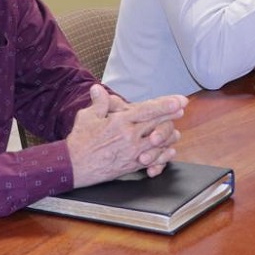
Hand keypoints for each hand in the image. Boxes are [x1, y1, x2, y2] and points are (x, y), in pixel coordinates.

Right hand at [66, 85, 187, 185]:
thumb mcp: (87, 117)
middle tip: (181, 108)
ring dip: (169, 135)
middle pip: (158, 124)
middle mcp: (130, 137)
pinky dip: (163, 156)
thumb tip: (98, 88)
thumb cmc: (80, 140)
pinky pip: (154, 160)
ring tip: (175, 130)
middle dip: (172, 116)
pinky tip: (169, 151)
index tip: (180, 100)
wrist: (73, 166)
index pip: (149, 110)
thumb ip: (98, 102)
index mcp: (121, 122)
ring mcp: (133, 152)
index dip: (167, 104)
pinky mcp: (132, 165)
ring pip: (160, 143)